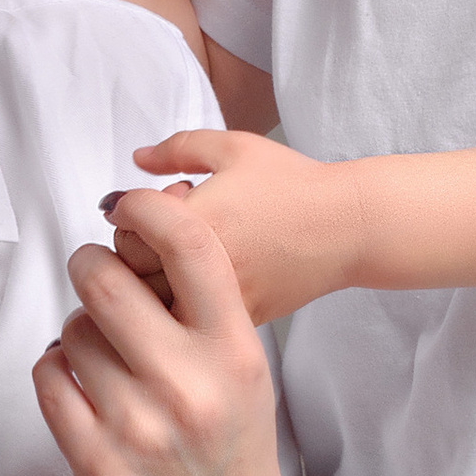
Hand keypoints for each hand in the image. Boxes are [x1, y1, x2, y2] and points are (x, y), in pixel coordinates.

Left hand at [34, 183, 293, 475]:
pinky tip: (81, 385)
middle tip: (95, 275)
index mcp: (235, 354)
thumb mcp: (245, 375)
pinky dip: (56, 372)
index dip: (151, 210)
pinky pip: (49, 379)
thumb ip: (200, 315)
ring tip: (106, 359)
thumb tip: (132, 246)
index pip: (192, 248)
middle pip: (104, 280)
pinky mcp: (97, 465)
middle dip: (91, 267)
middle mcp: (190, 387)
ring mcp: (140, 429)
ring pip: (71, 331)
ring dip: (77, 333)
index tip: (131, 208)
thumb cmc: (231, 450)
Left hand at [119, 130, 368, 323]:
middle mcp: (206, 270)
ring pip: (158, 309)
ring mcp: (225, 302)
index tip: (140, 207)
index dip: (128, 218)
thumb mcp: (233, 148)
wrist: (348, 227)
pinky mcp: (241, 321)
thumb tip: (137, 159)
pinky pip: (190, 327)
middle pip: (134, 276)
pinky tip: (193, 280)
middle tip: (153, 233)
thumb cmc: (295, 183)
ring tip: (169, 258)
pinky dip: (181, 307)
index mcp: (198, 223)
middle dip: (135, 251)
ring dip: (152, 283)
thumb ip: (177, 147)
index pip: (126, 235)